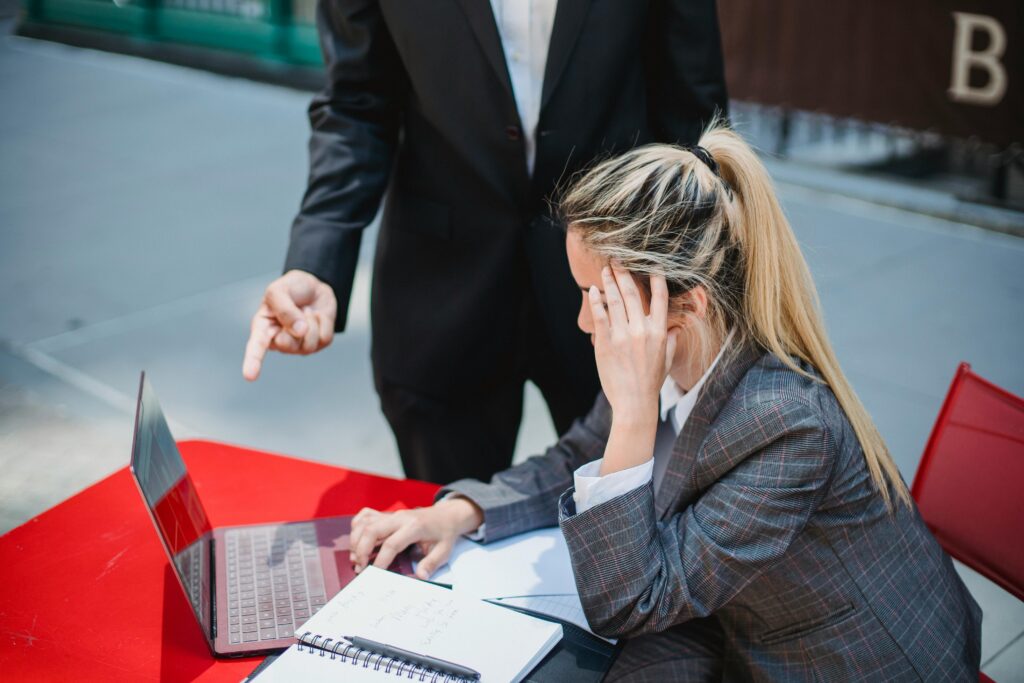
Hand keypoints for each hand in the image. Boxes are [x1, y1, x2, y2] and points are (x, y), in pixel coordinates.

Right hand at [242, 270, 336, 380]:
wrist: (314, 286)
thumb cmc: (290, 289)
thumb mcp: (279, 290)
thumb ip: (284, 310)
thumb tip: (299, 331)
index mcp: (262, 329)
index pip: (256, 348)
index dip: (252, 362)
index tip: (249, 376)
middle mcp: (279, 341)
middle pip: (287, 345)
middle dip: (295, 323)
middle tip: (296, 309)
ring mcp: (298, 346)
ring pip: (309, 344)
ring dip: (311, 321)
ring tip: (306, 310)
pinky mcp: (317, 344)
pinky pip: (324, 339)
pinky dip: (324, 322)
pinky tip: (317, 316)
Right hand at [348, 497, 483, 579]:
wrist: (445, 515)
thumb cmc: (444, 534)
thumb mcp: (444, 550)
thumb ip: (432, 563)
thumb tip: (421, 576)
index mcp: (414, 527)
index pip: (391, 544)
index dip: (380, 560)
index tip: (374, 575)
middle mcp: (400, 518)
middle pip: (372, 530)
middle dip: (361, 550)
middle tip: (360, 568)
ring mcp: (391, 514)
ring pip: (365, 523)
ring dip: (356, 541)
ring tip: (356, 559)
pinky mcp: (386, 514)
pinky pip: (365, 516)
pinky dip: (356, 527)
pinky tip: (357, 541)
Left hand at [588, 266, 676, 423]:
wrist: (634, 403)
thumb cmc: (650, 383)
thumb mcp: (666, 361)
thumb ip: (669, 342)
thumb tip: (673, 330)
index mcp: (659, 332)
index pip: (659, 299)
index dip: (656, 279)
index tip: (651, 266)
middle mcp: (641, 330)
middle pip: (633, 293)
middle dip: (625, 273)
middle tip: (618, 260)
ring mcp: (622, 336)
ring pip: (615, 300)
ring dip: (609, 282)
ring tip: (605, 270)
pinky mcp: (605, 343)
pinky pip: (600, 316)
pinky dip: (596, 301)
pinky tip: (593, 291)